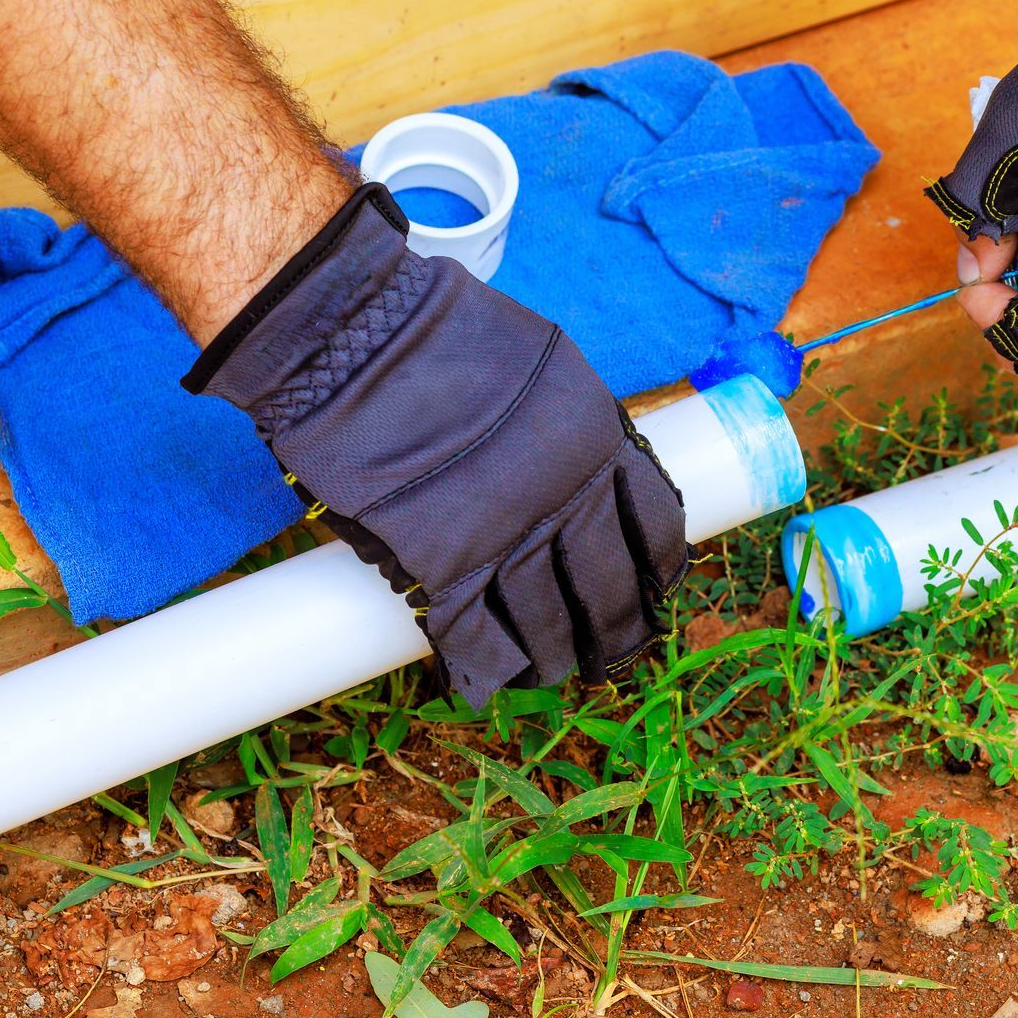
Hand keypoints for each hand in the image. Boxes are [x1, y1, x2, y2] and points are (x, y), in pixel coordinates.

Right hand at [187, 185, 689, 705]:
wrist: (359, 336)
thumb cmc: (444, 337)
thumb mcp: (547, 365)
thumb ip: (572, 427)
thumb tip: (589, 479)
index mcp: (599, 441)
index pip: (656, 526)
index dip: (658, 572)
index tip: (656, 594)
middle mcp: (566, 496)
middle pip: (609, 589)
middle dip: (616, 633)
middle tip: (614, 659)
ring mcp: (506, 535)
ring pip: (547, 623)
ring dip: (552, 658)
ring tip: (552, 673)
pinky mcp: (441, 564)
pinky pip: (473, 634)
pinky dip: (481, 665)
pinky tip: (485, 682)